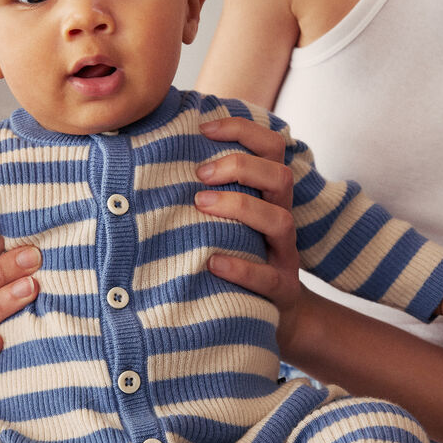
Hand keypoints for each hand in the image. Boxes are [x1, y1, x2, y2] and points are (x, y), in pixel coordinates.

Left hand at [196, 117, 303, 353]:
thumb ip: (209, 185)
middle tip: (200, 173)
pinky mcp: (281, 290)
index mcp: (270, 193)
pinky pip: (268, 277)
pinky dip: (240, 267)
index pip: (272, 146)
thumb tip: (158, 147)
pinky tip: (211, 262)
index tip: (204, 128)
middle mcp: (282, 217)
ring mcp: (284, 255)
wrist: (273, 314)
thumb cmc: (237, 251)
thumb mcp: (229, 214)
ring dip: (240, 207)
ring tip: (200, 204)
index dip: (242, 130)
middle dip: (240, 167)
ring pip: (280, 221)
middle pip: (281, 176)